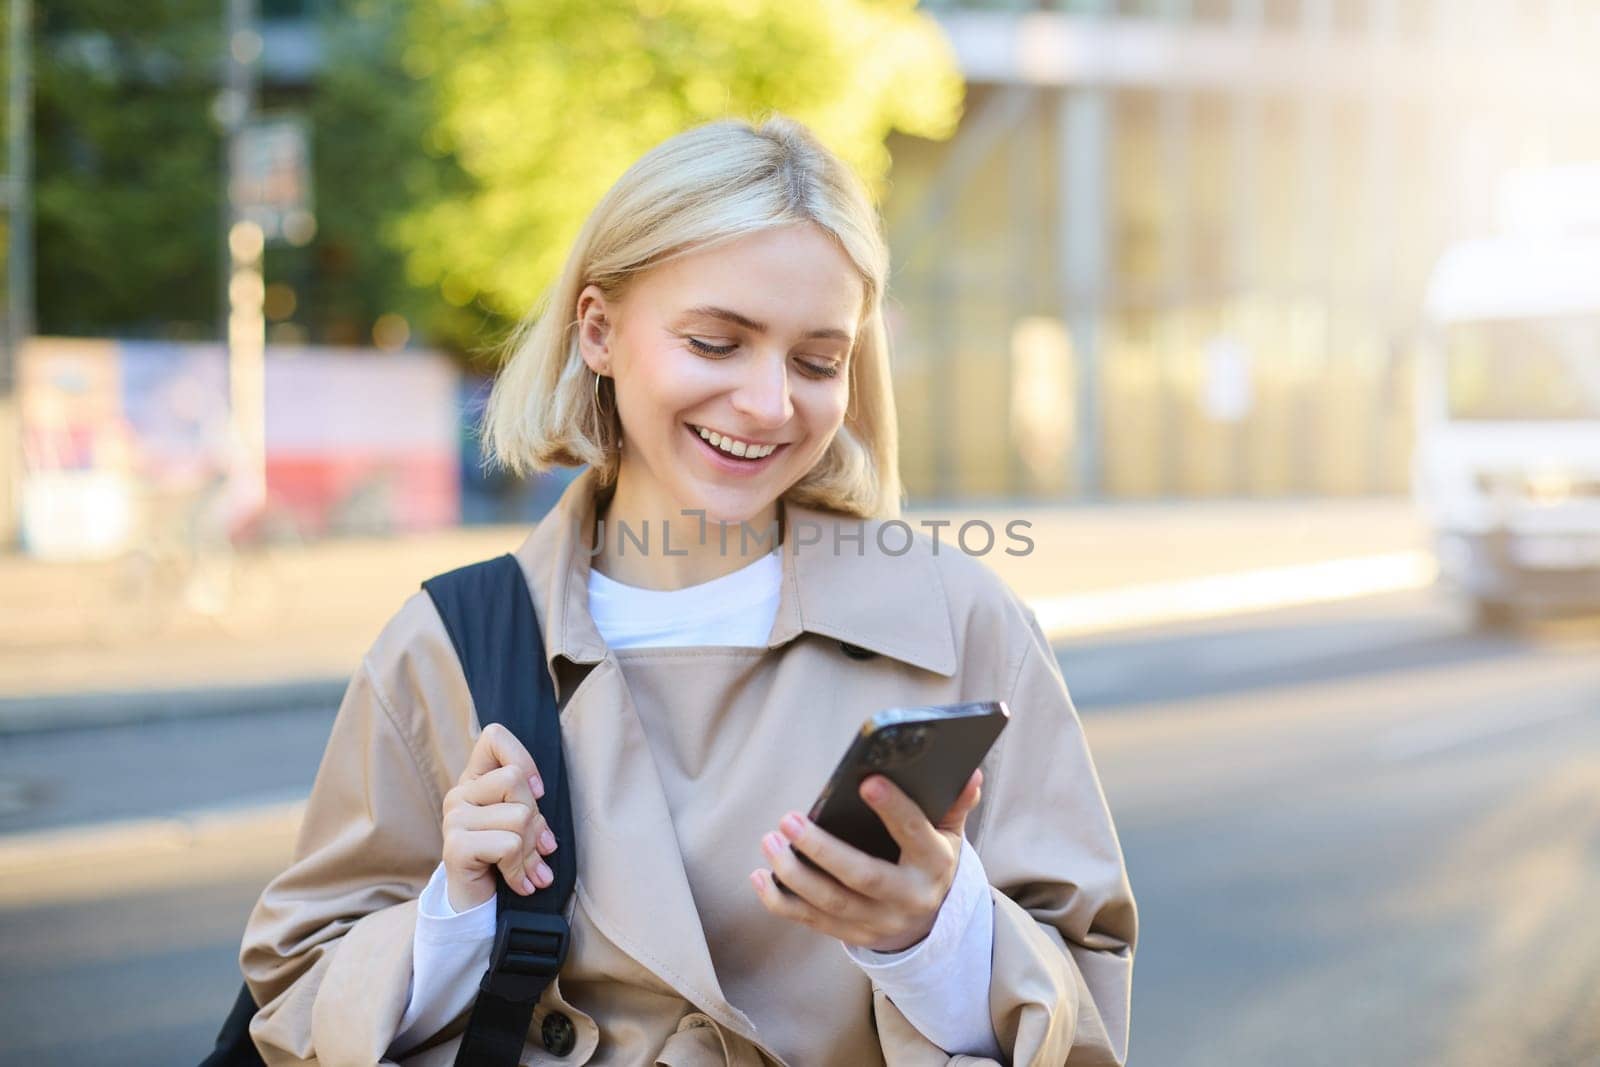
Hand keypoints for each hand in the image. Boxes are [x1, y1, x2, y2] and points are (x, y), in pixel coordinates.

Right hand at [441, 722, 559, 912]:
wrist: (476, 905)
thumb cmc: (503, 858)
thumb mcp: (519, 823)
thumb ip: (528, 802)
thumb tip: (541, 803)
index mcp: (474, 779)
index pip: (494, 737)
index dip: (523, 758)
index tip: (536, 792)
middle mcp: (460, 794)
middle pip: (515, 780)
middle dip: (537, 819)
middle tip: (537, 847)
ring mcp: (454, 819)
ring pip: (519, 817)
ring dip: (532, 851)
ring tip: (529, 868)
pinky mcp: (456, 847)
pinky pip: (509, 846)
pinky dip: (521, 869)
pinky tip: (520, 883)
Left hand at [749, 769, 982, 952]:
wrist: (929, 926)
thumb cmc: (930, 864)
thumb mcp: (949, 836)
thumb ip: (954, 805)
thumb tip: (971, 772)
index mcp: (934, 865)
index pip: (915, 834)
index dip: (894, 809)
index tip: (867, 781)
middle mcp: (906, 897)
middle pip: (862, 876)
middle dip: (822, 849)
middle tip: (788, 820)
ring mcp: (877, 921)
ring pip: (830, 902)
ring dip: (794, 874)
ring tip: (770, 841)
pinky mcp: (851, 934)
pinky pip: (811, 921)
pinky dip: (781, 901)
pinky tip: (759, 876)